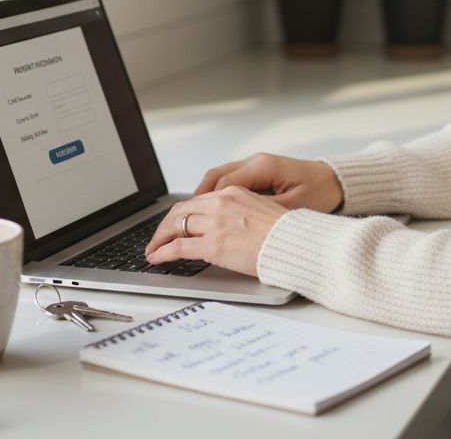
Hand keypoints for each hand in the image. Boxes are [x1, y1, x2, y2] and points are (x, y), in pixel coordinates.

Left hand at [144, 187, 288, 275]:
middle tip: (159, 237)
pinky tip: (157, 258)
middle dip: (165, 225)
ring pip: (175, 226)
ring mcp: (215, 224)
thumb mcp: (262, 210)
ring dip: (160, 239)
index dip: (182, 214)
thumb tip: (231, 225)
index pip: (197, 200)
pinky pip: (178, 247)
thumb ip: (241, 212)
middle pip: (181, 211)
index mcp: (233, 193)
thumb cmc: (286, 233)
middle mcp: (221, 203)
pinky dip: (162, 252)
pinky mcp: (213, 245)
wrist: (295, 244)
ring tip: (154, 250)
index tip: (176, 223)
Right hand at [194, 152, 343, 212]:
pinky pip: (229, 180)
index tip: (189, 223)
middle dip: (194, 201)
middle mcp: (255, 161)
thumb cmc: (321, 193)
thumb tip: (237, 225)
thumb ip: (263, 212)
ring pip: (218, 177)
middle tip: (178, 223)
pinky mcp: (259, 171)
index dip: (203, 205)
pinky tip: (211, 211)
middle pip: (213, 178)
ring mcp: (256, 164)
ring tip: (189, 219)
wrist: (338, 182)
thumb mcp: (292, 208)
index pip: (222, 184)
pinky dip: (216, 194)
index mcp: (262, 167)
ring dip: (203, 196)